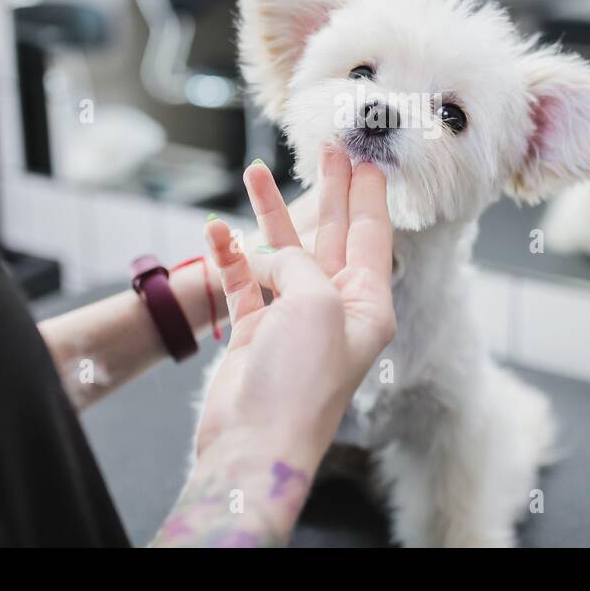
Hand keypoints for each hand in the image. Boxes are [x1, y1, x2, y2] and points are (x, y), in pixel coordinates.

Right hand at [195, 144, 395, 474]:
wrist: (254, 442)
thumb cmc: (300, 379)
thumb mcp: (316, 302)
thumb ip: (300, 264)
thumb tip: (270, 257)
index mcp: (368, 304)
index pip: (372, 235)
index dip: (367, 194)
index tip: (368, 159)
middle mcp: (335, 308)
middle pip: (332, 235)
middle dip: (328, 191)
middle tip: (328, 148)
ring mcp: (294, 319)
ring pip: (282, 252)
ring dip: (268, 213)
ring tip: (255, 169)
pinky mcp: (256, 332)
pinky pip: (244, 280)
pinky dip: (231, 254)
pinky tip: (217, 229)